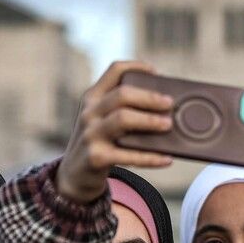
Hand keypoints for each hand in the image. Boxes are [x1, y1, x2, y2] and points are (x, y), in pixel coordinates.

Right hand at [57, 60, 173, 202]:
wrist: (74, 175)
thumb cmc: (98, 142)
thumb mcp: (100, 120)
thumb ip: (121, 108)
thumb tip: (165, 107)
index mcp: (92, 97)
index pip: (114, 70)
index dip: (137, 67)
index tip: (157, 73)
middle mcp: (89, 113)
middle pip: (122, 95)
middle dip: (149, 97)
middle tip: (170, 104)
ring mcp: (90, 135)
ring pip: (123, 119)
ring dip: (149, 120)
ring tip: (168, 125)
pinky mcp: (96, 158)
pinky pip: (128, 155)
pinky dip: (150, 157)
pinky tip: (167, 158)